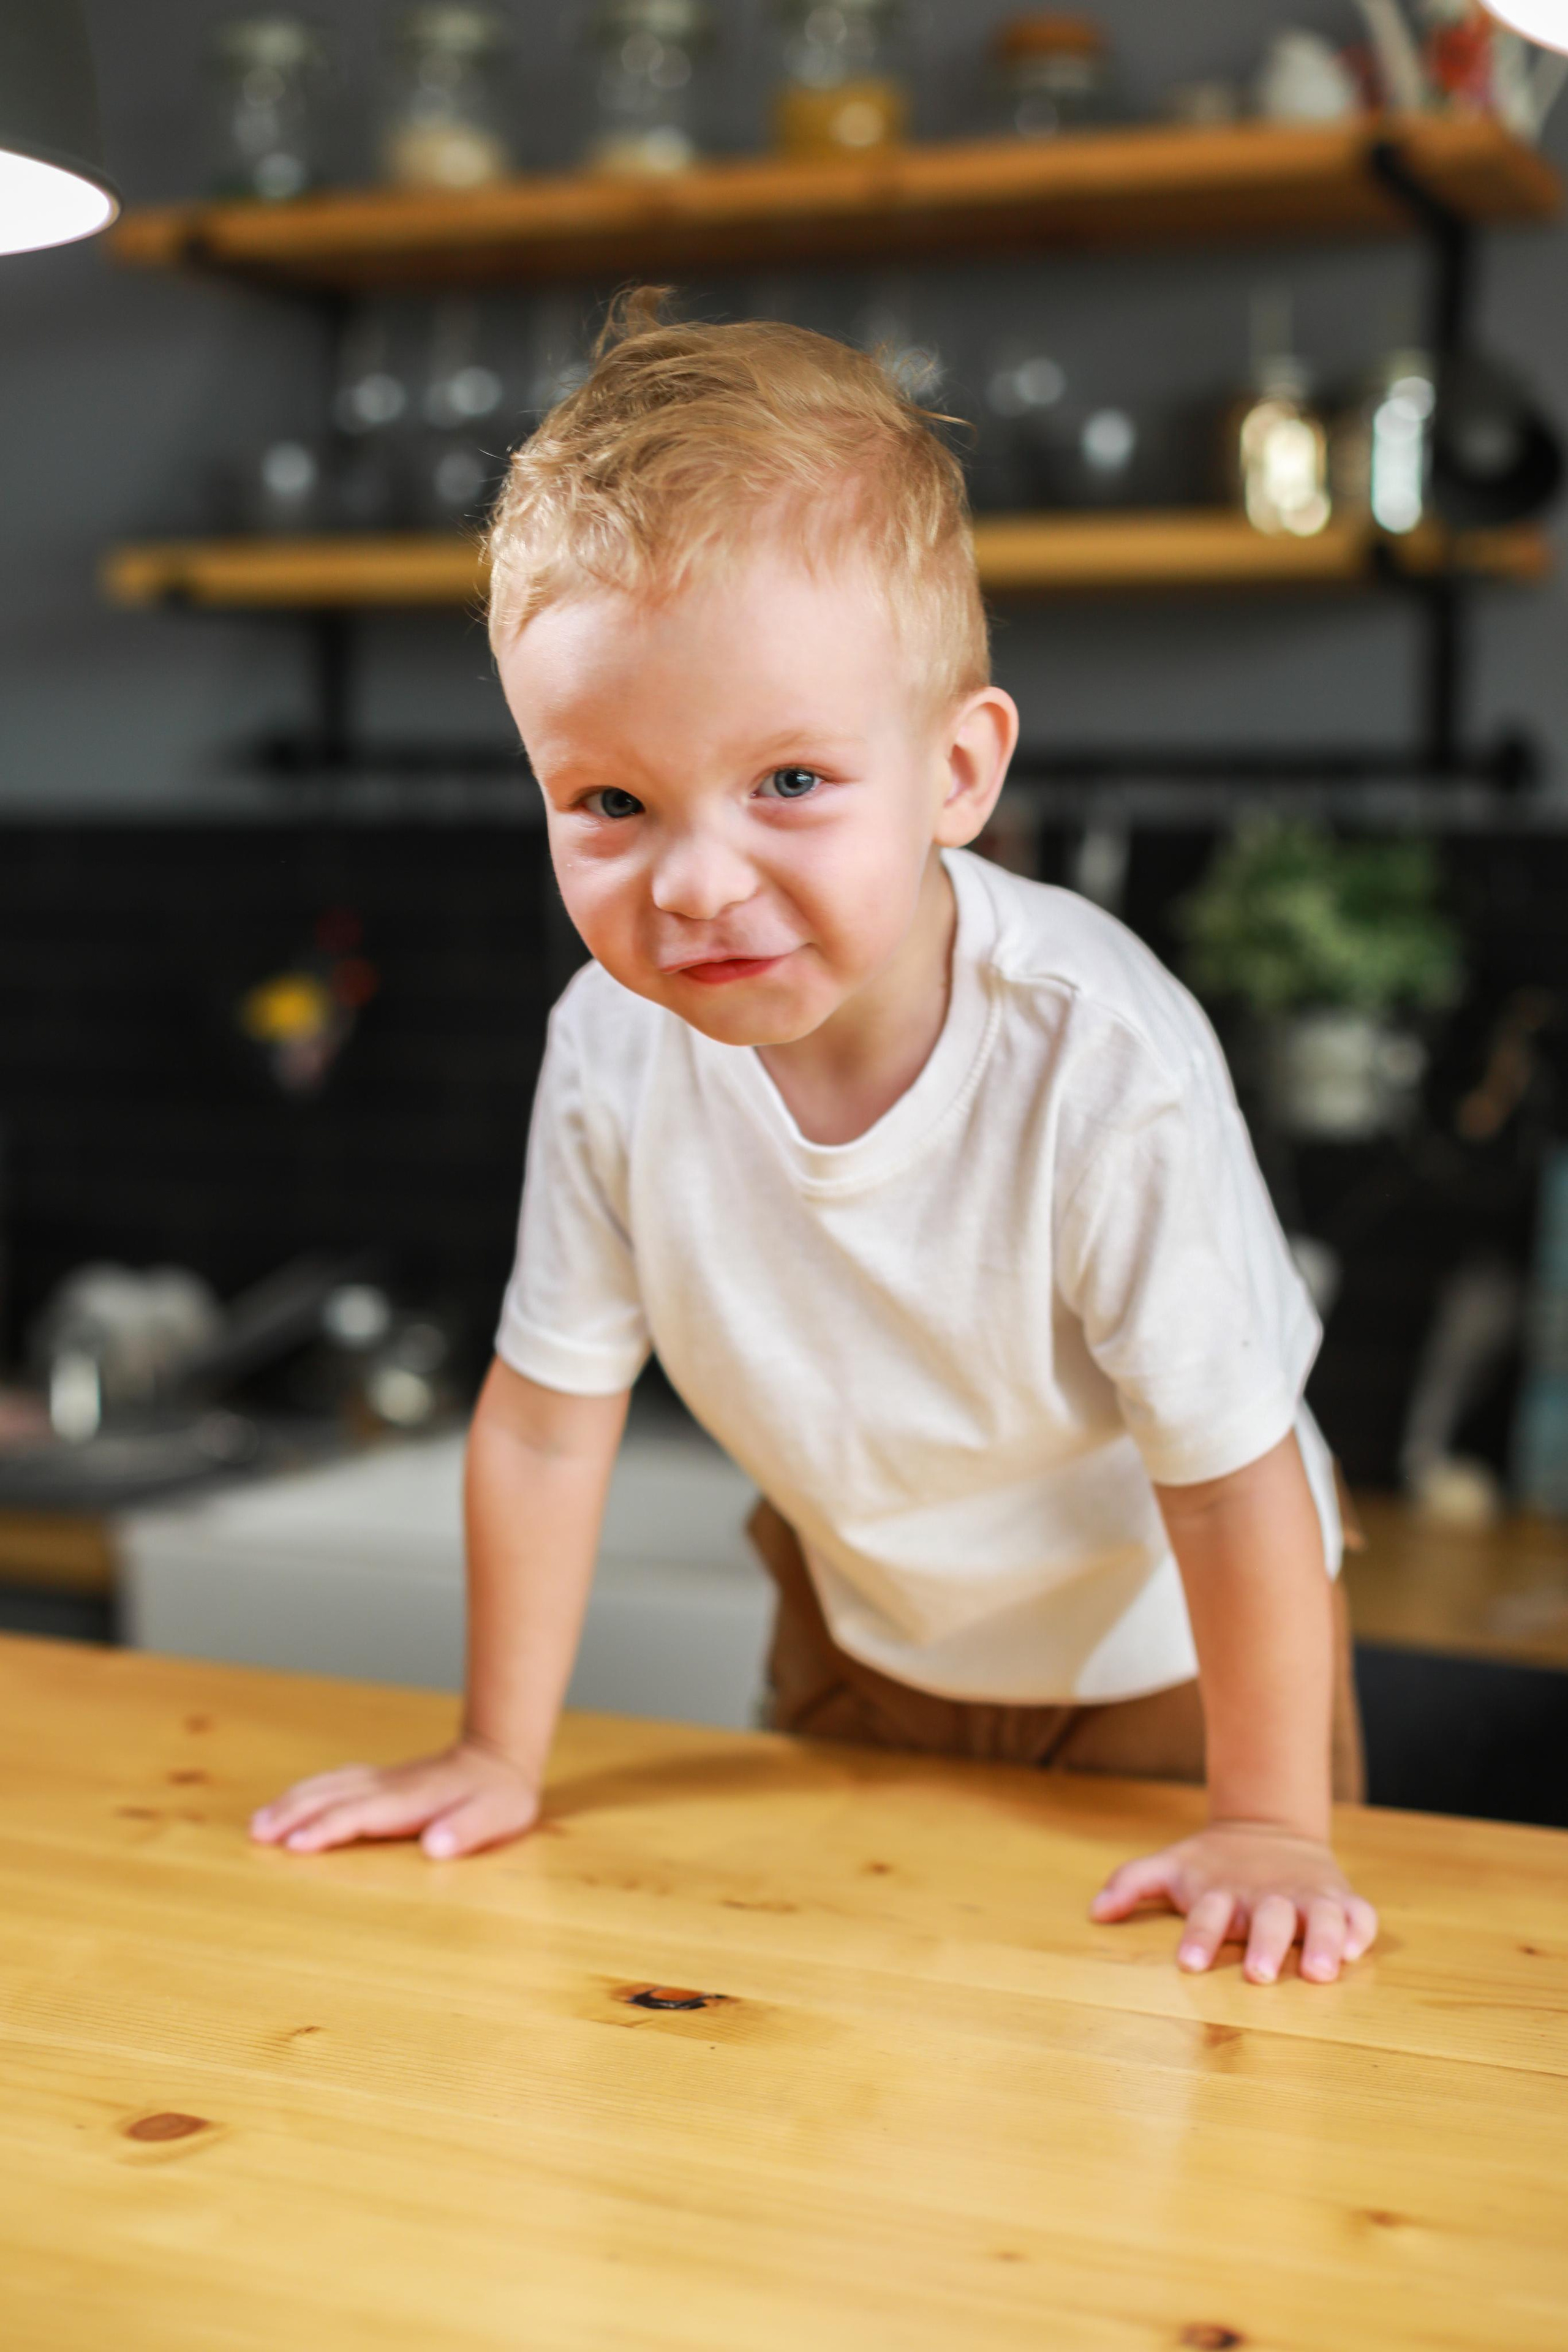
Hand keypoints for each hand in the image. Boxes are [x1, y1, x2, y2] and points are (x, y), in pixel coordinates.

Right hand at [249, 1740, 541, 1859]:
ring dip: (293, 1801)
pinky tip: (292, 1801)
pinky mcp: (381, 1780)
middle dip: (292, 1814)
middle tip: (255, 1835)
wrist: (499, 1756)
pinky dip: (307, 1790)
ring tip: (258, 1823)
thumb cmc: (499, 1796)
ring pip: (328, 1785)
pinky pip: (335, 1781)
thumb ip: (468, 1830)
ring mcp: (382, 1780)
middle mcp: (389, 1787)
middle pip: (331, 1797)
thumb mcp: (498, 1817)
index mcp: (411, 1801)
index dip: (327, 1829)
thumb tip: (436, 1844)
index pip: (360, 1815)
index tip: (294, 1845)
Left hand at [1089, 1820, 1378, 1984]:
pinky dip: (1360, 1928)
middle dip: (1264, 1946)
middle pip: (1267, 1920)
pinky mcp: (1340, 1898)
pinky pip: (1358, 1913)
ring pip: (1320, 1918)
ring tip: (1319, 1972)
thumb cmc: (1212, 1865)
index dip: (1198, 1937)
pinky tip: (1359, 1949)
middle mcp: (1265, 1897)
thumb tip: (1094, 1911)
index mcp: (1222, 1892)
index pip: (1207, 1914)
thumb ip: (1131, 1883)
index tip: (1187, 1965)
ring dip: (1322, 1943)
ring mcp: (1306, 1897)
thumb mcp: (1171, 1866)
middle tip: (1258, 1974)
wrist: (1268, 1829)